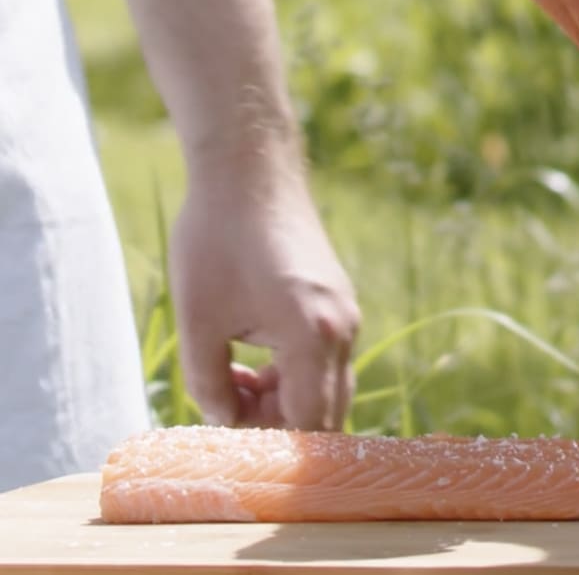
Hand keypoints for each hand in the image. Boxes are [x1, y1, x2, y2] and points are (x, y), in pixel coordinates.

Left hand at [169, 162, 359, 430]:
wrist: (251, 171)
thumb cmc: (217, 238)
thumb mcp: (198, 319)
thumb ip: (209, 383)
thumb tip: (223, 421)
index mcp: (314, 336)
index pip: (308, 422)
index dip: (270, 442)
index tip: (227, 433)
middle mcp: (343, 329)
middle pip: (326, 411)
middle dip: (278, 422)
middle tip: (225, 402)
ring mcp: (347, 314)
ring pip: (326, 385)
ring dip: (284, 396)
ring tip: (232, 374)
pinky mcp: (339, 302)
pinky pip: (325, 357)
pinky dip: (293, 370)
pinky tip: (253, 352)